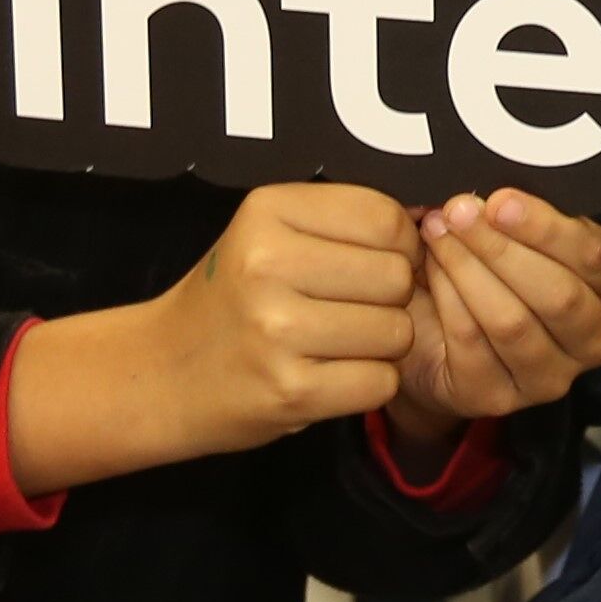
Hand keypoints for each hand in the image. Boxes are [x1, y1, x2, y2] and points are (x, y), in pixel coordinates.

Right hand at [9, 183, 424, 492]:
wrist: (164, 374)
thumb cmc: (235, 298)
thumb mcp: (272, 234)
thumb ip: (346, 220)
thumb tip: (436, 216)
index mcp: (268, 211)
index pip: (386, 219)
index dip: (400, 245)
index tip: (374, 262)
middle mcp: (269, 264)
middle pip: (397, 275)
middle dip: (391, 297)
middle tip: (351, 309)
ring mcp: (279, 331)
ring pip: (397, 330)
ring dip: (383, 344)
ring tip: (338, 342)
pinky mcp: (292, 390)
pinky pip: (382, 380)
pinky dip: (369, 383)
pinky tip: (332, 375)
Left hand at [397, 188, 600, 423]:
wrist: (437, 337)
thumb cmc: (489, 268)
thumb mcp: (514, 234)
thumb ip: (513, 212)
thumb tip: (482, 191)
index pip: (597, 258)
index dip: (548, 228)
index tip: (500, 200)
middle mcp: (595, 339)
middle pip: (559, 294)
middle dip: (502, 247)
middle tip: (458, 212)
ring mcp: (551, 377)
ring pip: (513, 321)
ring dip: (468, 269)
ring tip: (436, 233)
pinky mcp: (500, 399)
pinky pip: (473, 344)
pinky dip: (447, 298)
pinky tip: (428, 269)